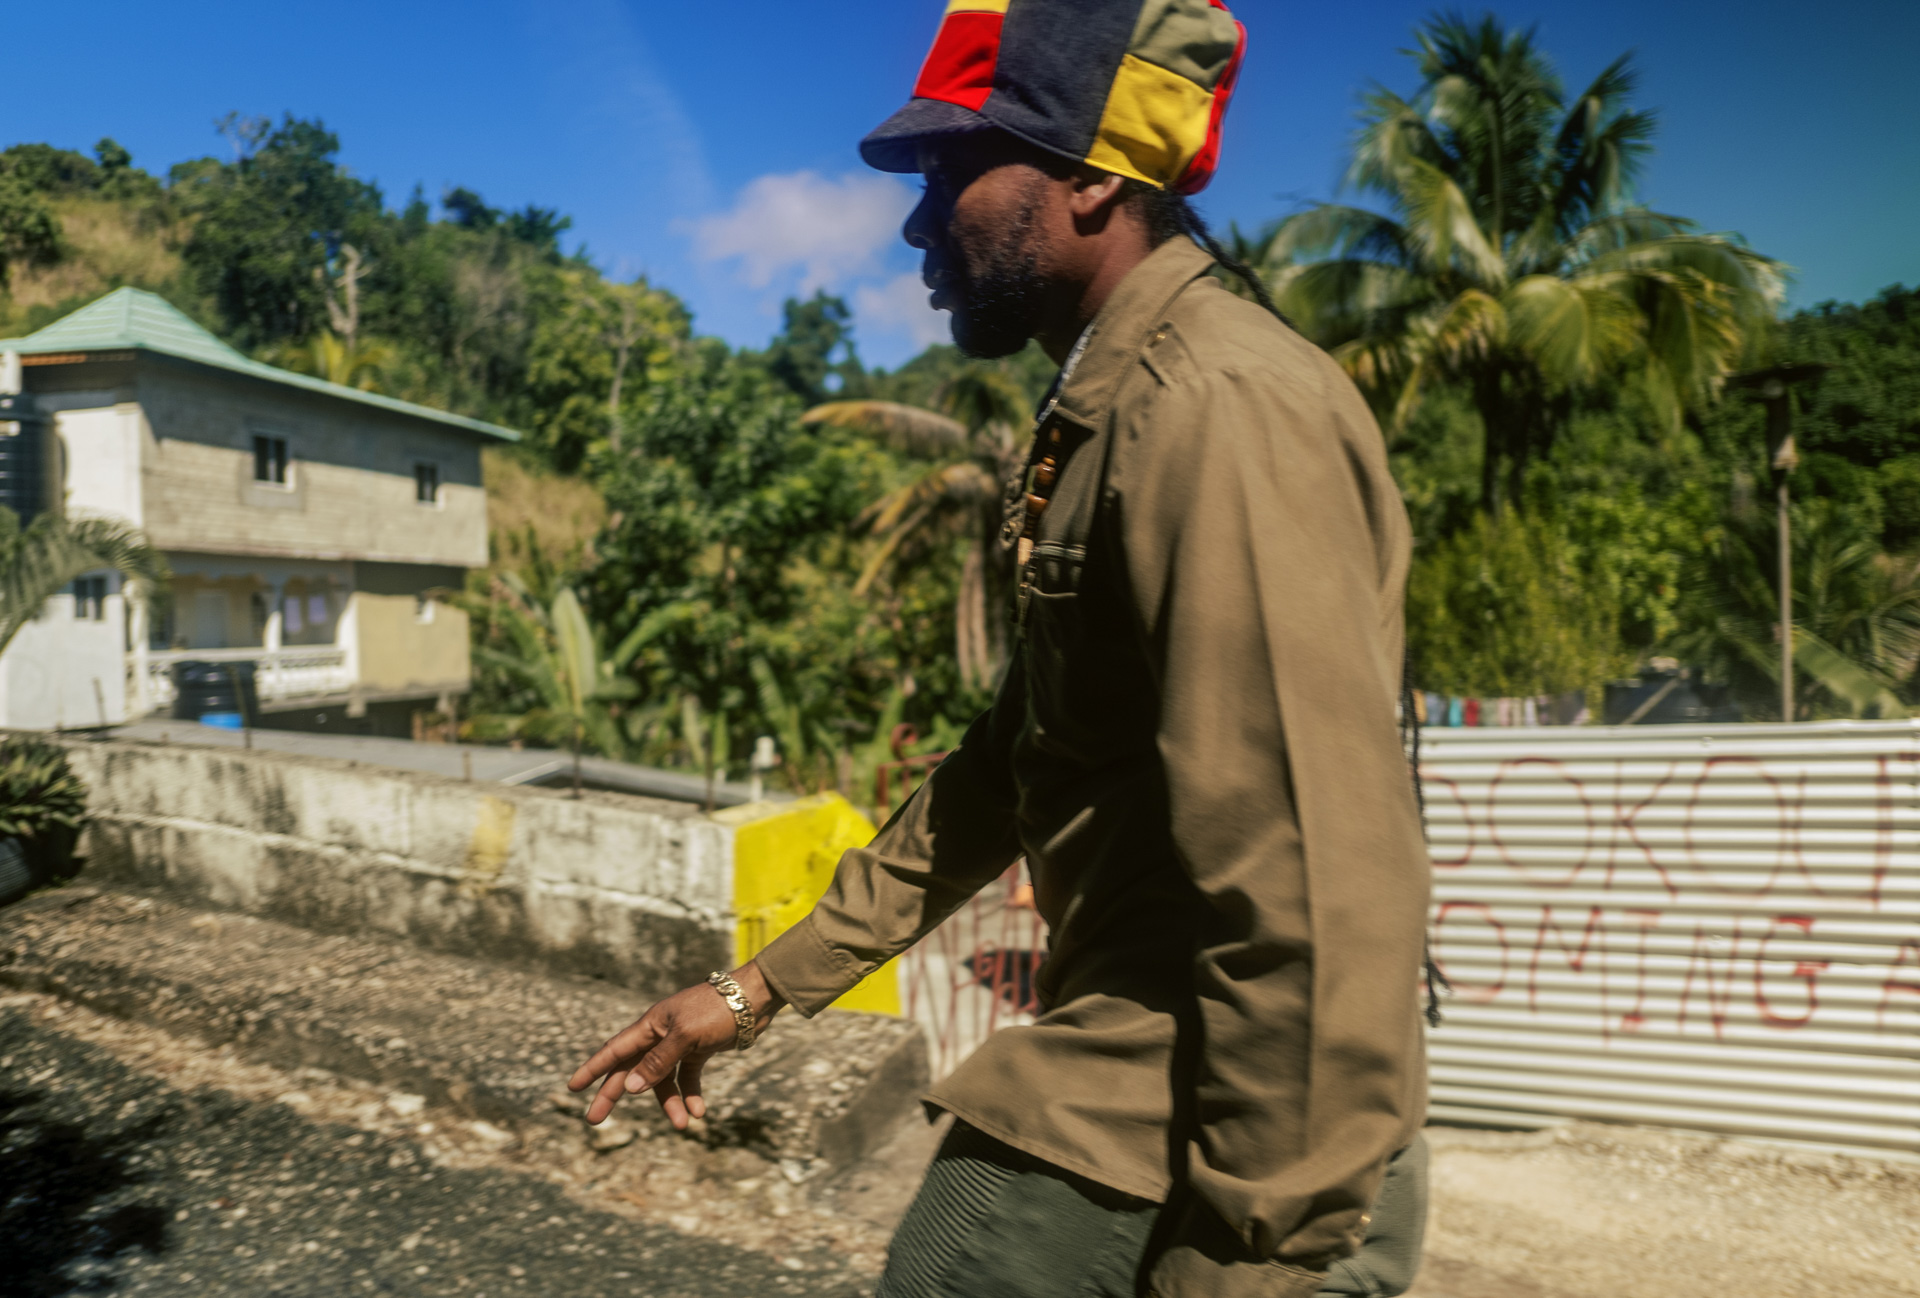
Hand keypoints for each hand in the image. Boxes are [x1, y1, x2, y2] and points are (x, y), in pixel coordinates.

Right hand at [568, 962, 783, 1128]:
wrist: (754, 999)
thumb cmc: (717, 1010)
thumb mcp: (686, 1036)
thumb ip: (658, 1062)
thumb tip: (632, 1088)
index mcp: (651, 1025)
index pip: (615, 1050)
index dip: (593, 1069)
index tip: (573, 1087)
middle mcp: (660, 1035)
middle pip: (631, 1069)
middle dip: (614, 1095)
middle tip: (594, 1121)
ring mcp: (680, 1043)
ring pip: (663, 1079)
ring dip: (669, 1102)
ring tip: (681, 1125)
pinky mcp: (700, 1050)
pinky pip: (688, 1077)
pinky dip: (691, 1094)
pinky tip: (698, 1112)